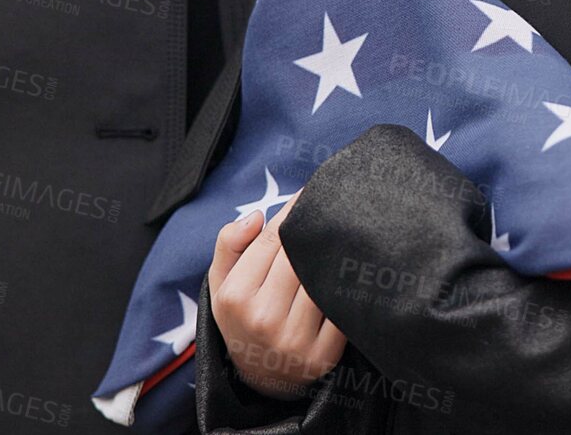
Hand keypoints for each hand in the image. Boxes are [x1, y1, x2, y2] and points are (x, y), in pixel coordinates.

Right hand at [208, 200, 345, 400]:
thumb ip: (229, 245)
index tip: (307, 194)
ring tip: (342, 236)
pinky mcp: (324, 355)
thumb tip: (257, 217)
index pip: (270, 241)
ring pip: (320, 279)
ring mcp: (294, 340)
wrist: (262, 377)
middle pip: (298, 257)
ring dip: (332, 255)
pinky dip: (345, 287)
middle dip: (313, 231)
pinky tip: (349, 270)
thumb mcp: (221, 284)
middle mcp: (263, 319)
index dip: (291, 213)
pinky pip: (341, 308)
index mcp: (235, 297)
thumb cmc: (243, 317)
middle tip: (330, 209)